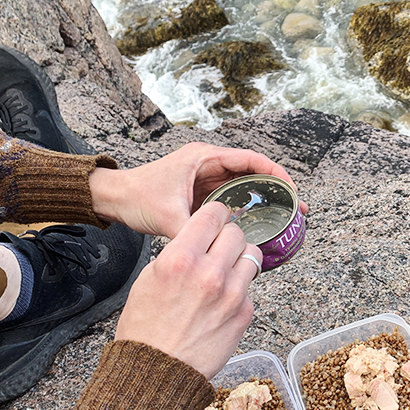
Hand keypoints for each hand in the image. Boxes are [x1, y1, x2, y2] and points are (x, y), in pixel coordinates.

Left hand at [89, 142, 308, 237]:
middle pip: (254, 173)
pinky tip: (259, 225)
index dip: (276, 174)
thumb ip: (193, 231)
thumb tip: (215, 251)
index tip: (291, 191)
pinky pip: (233, 199)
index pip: (251, 159)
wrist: (113, 199)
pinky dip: (248, 209)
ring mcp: (207, 179)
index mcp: (204, 157)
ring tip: (285, 218)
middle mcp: (209, 164)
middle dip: (277, 190)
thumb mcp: (168, 216)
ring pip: (245, 187)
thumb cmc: (136, 197)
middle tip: (297, 210)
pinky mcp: (202, 193)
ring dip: (265, 200)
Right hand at [114, 201, 261, 379]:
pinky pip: (250, 288)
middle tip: (218, 248)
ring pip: (252, 256)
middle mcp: (210, 272)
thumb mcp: (149, 279)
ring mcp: (232, 293)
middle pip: (237, 232)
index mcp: (180, 258)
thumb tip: (198, 241)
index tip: (215, 219)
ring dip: (239, 260)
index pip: (214, 214)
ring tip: (225, 272)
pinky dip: (240, 290)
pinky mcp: (245, 313)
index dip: (215, 215)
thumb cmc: (146, 328)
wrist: (158, 371)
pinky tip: (223, 302)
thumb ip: (178, 254)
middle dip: (227, 237)